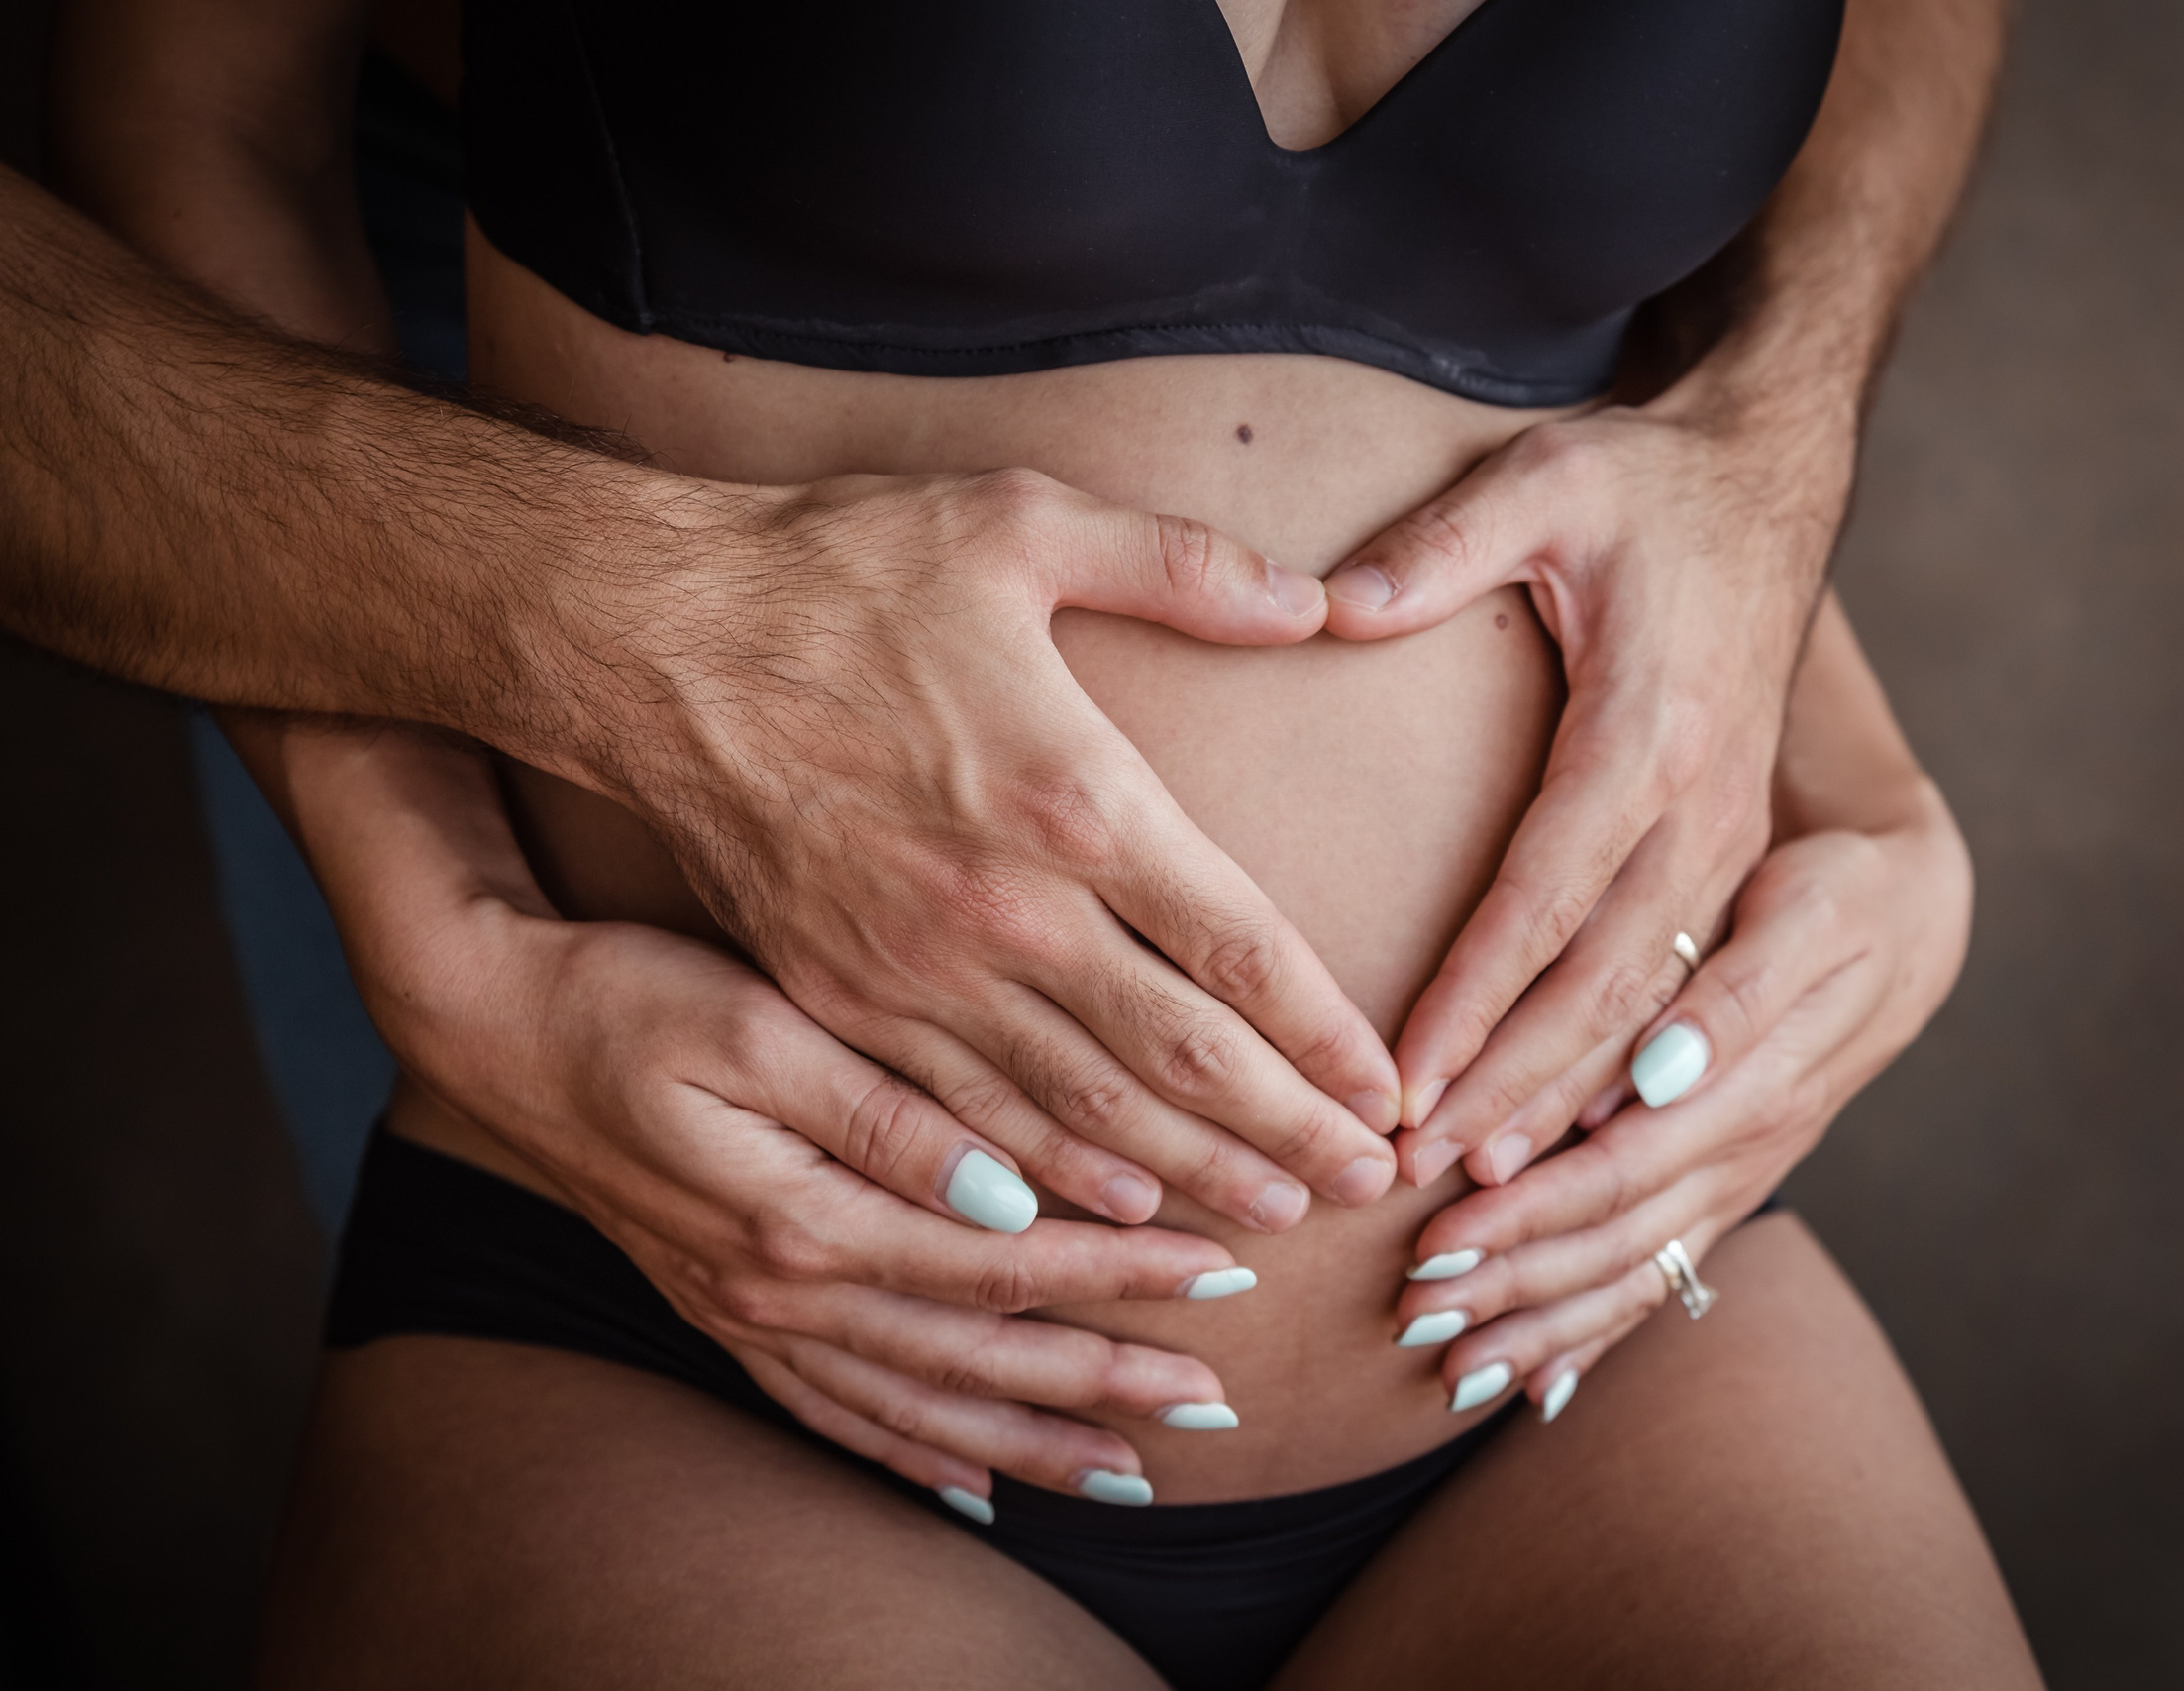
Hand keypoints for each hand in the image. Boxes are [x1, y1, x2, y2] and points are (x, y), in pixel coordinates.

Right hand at [270, 721, 1256, 1509]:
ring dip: (1030, 1438)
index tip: (1224, 1267)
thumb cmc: (627, 999)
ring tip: (1133, 1469)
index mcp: (807, 1217)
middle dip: (1104, 1378)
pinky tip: (977, 1485)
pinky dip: (917, 1456)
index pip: (1007, 1260)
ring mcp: (750, 1315)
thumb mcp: (756, 1028)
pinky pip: (837, 1415)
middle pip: (978, 1356)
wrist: (491, 1025)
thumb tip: (1006, 1192)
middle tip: (1216, 1395)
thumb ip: (887, 1120)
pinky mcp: (727, 1311)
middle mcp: (782, 1291)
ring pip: (918, 1405)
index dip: (1119, 1269)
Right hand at [584, 467, 1401, 1230]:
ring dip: (1191, 1174)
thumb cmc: (840, 569)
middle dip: (1288, 1133)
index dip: (1326, 1035)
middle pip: (1182, 1058)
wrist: (647, 637)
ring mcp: (919, 972)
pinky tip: (1114, 1211)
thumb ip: (1184, 562)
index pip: (1241, 948)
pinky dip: (1054, 1177)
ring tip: (1277, 1221)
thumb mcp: (1021, 521)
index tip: (1391, 1092)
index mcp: (1075, 797)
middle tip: (1370, 1189)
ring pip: (1084, 1112)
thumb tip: (1318, 601)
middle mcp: (1008, 910)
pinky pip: (970, 1120)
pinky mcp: (844, 1002)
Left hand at [1319, 397, 1853, 1179]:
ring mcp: (1728, 838)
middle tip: (1428, 1177)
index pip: (1549, 893)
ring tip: (1484, 1187)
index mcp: (1651, 731)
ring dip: (1568, 1101)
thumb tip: (1334, 607)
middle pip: (1606, 982)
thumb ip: (1440, 545)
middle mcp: (1701, 805)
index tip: (1405, 1084)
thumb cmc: (1647, 485)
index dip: (1477, 998)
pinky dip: (1620, 1071)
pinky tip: (1561, 1134)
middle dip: (1515, 1088)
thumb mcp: (1546, 479)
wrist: (1771, 482)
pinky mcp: (1729, 851)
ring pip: (1651, 1004)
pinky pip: (1678, 985)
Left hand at [1388, 761, 1971, 1418]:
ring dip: (1540, 1328)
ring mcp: (1737, 1180)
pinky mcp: (1727, 1186)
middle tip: (1412, 1316)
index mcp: (1751, 1090)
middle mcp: (1742, 1152)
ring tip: (1450, 1371)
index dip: (1527, 1210)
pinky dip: (1597, 1334)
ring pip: (1634, 1276)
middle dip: (1509, 1286)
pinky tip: (1537, 1388)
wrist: (1909, 921)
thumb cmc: (1840, 901)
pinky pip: (1662, 1276)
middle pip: (1615, 1243)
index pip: (1621, 1171)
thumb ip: (1736, 999)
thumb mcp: (1804, 921)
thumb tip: (1660, 1068)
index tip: (1437, 1238)